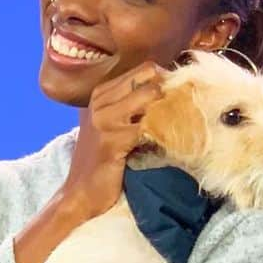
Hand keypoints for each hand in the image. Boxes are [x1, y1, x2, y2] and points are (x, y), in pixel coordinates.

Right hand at [61, 60, 170, 218]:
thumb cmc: (101, 160)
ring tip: (174, 126)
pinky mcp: (112, 141)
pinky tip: (164, 143)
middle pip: (149, 78)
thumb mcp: (110, 124)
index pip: (144, 69)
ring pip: (150, 97)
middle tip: (180, 111)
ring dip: (166, 110)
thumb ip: (130, 105)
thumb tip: (166, 91)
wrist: (82, 192)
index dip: (166, 81)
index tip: (177, 97)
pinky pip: (147, 128)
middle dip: (169, 92)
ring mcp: (104, 120)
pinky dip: (161, 133)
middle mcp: (100, 102)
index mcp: (100, 93)